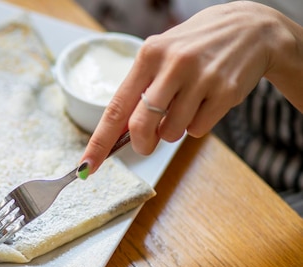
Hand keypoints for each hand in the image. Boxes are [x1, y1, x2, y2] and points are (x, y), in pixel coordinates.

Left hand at [79, 1, 302, 175]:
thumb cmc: (195, 47)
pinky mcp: (225, 92)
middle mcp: (172, 64)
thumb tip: (120, 131)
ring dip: (173, 131)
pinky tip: (205, 102)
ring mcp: (201, 78)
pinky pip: (197, 130)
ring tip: (186, 105)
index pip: (116, 108)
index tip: (87, 165)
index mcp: (148, 55)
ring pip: (171, 133)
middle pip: (142, 126)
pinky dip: (196, 126)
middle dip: (141, 144)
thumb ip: (140, 89)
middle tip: (147, 143)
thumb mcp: (162, 55)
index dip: (99, 141)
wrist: (251, 29)